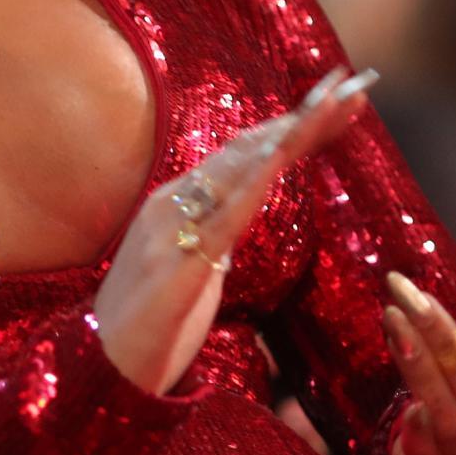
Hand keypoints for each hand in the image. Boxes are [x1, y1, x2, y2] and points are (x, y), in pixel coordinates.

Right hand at [95, 68, 378, 393]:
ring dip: (293, 131)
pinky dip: (257, 179)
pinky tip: (285, 154)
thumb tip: (233, 228)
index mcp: (176, 203)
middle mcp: (171, 202)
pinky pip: (225, 215)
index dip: (294, 125)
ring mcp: (170, 229)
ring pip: (242, 167)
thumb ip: (208, 242)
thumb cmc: (147, 329)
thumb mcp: (189, 273)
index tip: (340, 101)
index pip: (245, 154)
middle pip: (250, 148)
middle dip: (305, 114)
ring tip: (335, 102)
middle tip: (356, 83)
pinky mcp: (178, 265)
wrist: (99, 372)